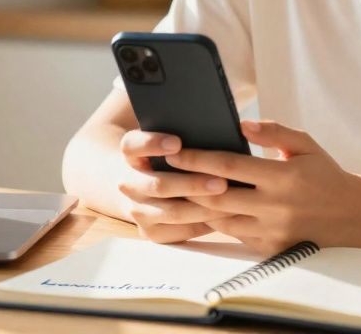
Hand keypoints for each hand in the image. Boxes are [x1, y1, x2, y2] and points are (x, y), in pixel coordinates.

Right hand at [116, 129, 232, 243]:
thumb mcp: (167, 143)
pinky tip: (226, 216)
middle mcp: (128, 183)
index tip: (177, 143)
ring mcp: (137, 210)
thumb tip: (222, 128)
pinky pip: (180, 232)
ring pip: (173, 212)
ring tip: (232, 203)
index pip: (132, 145)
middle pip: (159, 185)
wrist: (143, 187)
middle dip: (192, 184)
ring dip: (204, 208)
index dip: (152, 144)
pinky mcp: (150, 232)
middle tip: (222, 182)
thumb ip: (185, 135)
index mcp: (130, 154)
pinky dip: (204, 224)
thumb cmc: (168, 157)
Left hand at [168, 120, 360, 254]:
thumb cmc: (325, 174)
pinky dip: (214, 223)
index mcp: (282, 176)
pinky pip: (233, 235)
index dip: (197, 159)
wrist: (353, 215)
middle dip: (184, 184)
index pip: (229, 166)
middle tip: (159, 175)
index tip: (173, 153)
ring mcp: (271, 230)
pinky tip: (197, 212)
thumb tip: (241, 123)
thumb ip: (274, 132)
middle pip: (216, 196)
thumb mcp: (305, 145)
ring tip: (170, 195)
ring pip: (219, 220)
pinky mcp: (269, 248)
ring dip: (193, 207)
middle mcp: (274, 206)